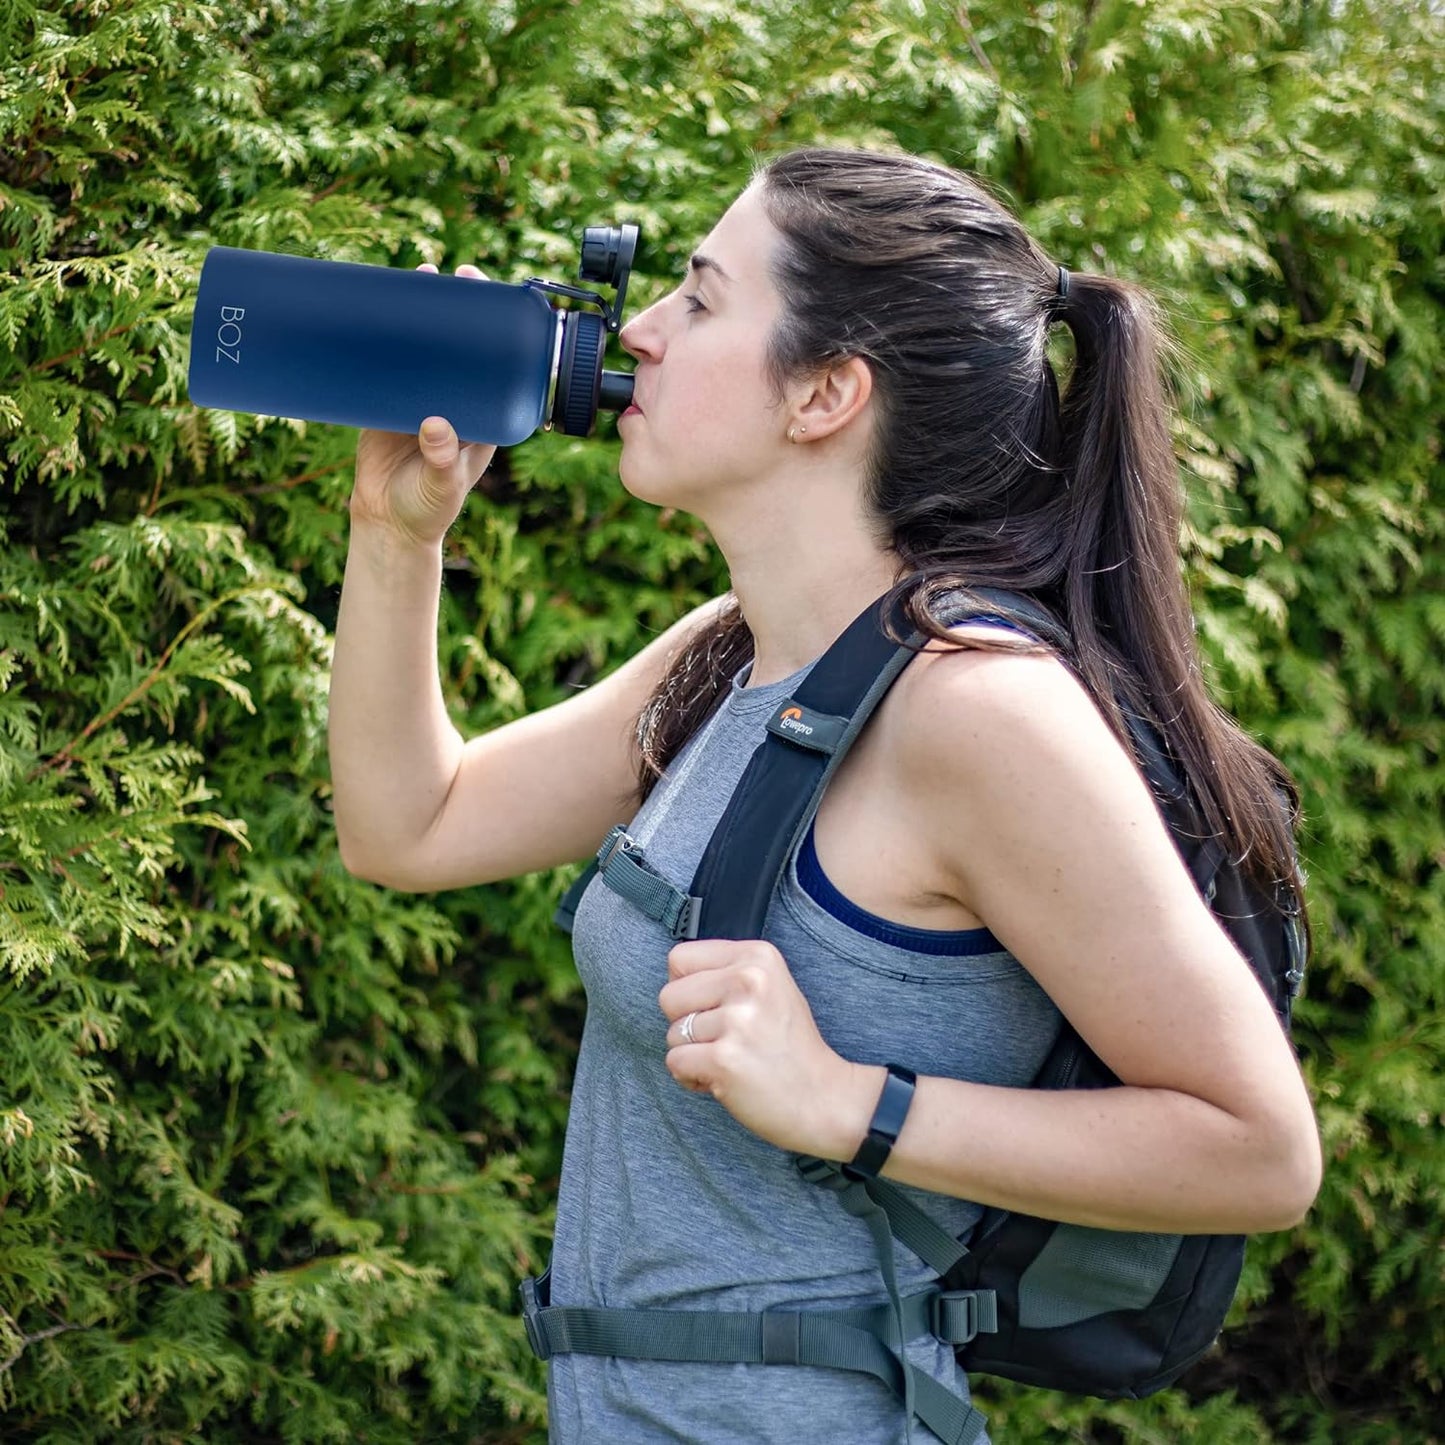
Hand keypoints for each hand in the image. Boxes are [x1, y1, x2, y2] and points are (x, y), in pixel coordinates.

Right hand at [350, 262, 498, 547]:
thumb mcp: (440, 487)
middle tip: (456, 275)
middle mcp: (456, 402)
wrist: (387, 523)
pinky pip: (390, 363)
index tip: (494, 302)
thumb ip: (441, 460)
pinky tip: (380, 309)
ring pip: (426, 349)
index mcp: (482, 419)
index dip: (497, 334)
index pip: (496, 368)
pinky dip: (385, 338)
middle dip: (460, 311)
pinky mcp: (387, 400)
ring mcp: (422, 398)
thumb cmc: (427, 510)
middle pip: (461, 348)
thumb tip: (434, 425)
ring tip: (419, 275)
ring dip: (422, 315)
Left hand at [659, 938, 880, 1159]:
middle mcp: (749, 980)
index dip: (686, 988)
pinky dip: (691, 1078)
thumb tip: (675, 978)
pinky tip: (723, 1079)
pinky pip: (675, 1063)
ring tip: (731, 1060)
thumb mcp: (771, 988)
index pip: (680, 959)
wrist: (825, 1098)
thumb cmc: (791, 1046)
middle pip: (668, 996)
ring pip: (671, 1033)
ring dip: (693, 1054)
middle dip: (684, 1024)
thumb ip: (728, 974)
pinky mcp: (724, 1059)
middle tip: (723, 1039)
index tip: (712, 1008)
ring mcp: (737, 1020)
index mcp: (758, 957)